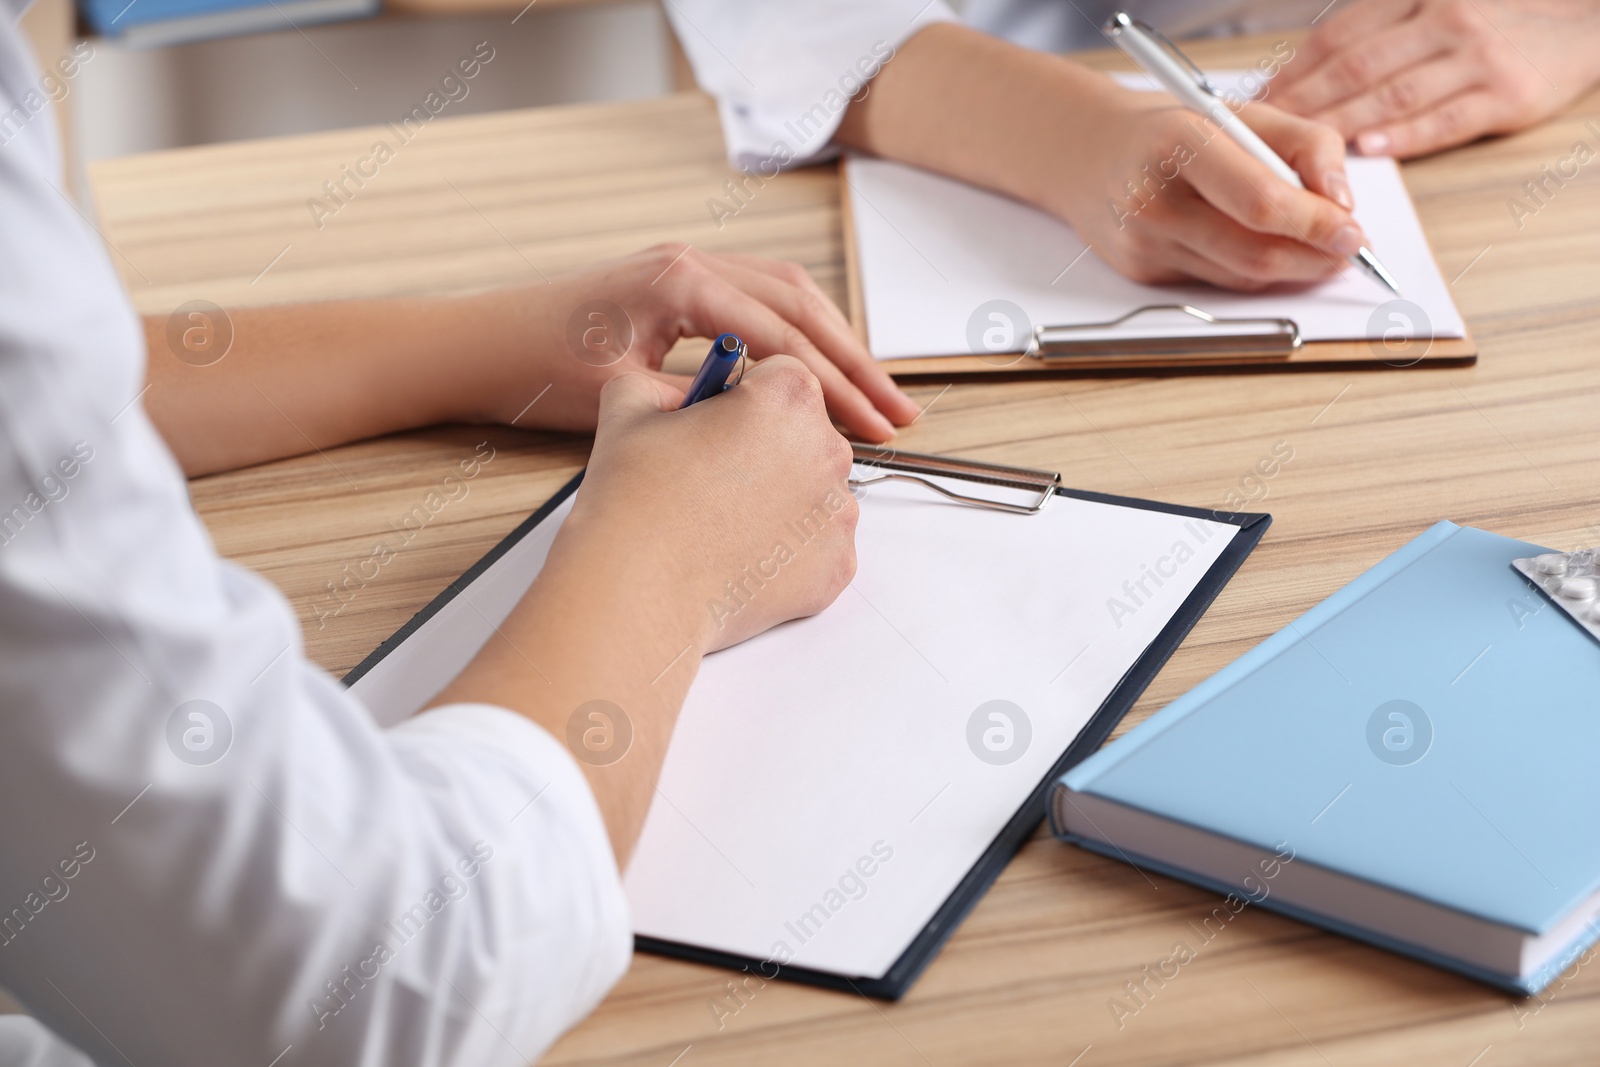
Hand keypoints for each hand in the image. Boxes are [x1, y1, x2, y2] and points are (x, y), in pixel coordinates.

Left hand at [495, 244, 918, 442]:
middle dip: (855, 362)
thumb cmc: (534, 369)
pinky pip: (761, 301)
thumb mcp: (620, 400)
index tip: (872, 424)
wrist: (482, 345)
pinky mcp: (682, 285)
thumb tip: (762, 428)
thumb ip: (697, 407)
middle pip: (802, 305)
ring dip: (836, 345)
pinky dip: (800, 336)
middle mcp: (691, 262)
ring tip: (876, 395)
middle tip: (898, 412)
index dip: (835, 386)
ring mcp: (688, 266)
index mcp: (679, 282)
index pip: (783, 335)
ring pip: (790, 296)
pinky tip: (821, 371)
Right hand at [562, 357, 857, 652]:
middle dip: (767, 448)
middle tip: (713, 478)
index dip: (744, 398)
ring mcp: (839, 514)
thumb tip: (685, 394)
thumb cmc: (635, 501)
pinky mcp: (838, 567)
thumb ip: (667, 381)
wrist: (639, 592)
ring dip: (780, 499)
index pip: (783, 377)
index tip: (718, 423)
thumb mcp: (629, 401)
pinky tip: (742, 556)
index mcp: (789, 396)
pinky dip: (788, 552)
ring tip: (722, 522)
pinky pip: (818, 546)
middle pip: (805, 434)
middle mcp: (829, 450)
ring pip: (814, 492)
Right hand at [1051, 85, 1366, 289]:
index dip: (1315, 224)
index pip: (1260, 201)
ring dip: (1292, 270)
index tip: (1353, 232)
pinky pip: (1218, 283)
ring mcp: (1143, 243)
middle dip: (1314, 258)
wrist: (1088, 153)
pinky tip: (1266, 250)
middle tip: (1348, 251)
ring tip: (1318, 251)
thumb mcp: (1241, 112)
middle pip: (1254, 252)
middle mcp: (1153, 201)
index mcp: (1179, 144)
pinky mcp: (1142, 272)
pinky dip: (1253, 272)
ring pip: (1241, 277)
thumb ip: (1305, 144)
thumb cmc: (1171, 129)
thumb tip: (1341, 202)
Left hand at [1273, 0, 1599, 158]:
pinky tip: (1367, 149)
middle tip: (1264, 134)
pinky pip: (1444, 120)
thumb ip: (1375, 35)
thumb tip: (1300, 73)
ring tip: (1300, 148)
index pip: (1339, 38)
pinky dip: (1402, 136)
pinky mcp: (1505, 96)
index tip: (1259, 102)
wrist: (1581, 25)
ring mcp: (1476, 57)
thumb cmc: (1493, 22)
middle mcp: (1445, 21)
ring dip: (1339, 125)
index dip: (1293, 72)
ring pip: (1392, 96)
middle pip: (1356, 68)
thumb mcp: (1432, 8)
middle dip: (1302, 104)